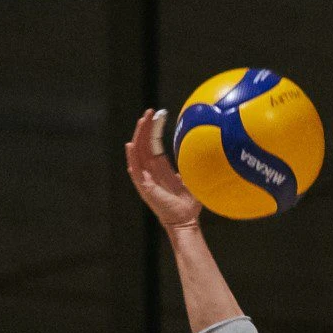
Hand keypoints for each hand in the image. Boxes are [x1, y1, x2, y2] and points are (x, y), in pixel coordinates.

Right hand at [123, 108, 202, 230]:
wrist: (186, 221)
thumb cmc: (189, 203)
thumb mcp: (193, 178)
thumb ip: (193, 164)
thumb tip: (202, 150)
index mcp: (160, 167)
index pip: (153, 143)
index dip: (153, 129)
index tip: (157, 114)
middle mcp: (150, 170)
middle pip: (143, 144)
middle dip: (145, 127)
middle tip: (149, 111)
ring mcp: (145, 178)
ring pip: (138, 153)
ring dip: (138, 136)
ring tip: (142, 121)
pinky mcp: (144, 187)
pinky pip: (134, 170)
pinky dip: (131, 157)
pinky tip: (131, 145)